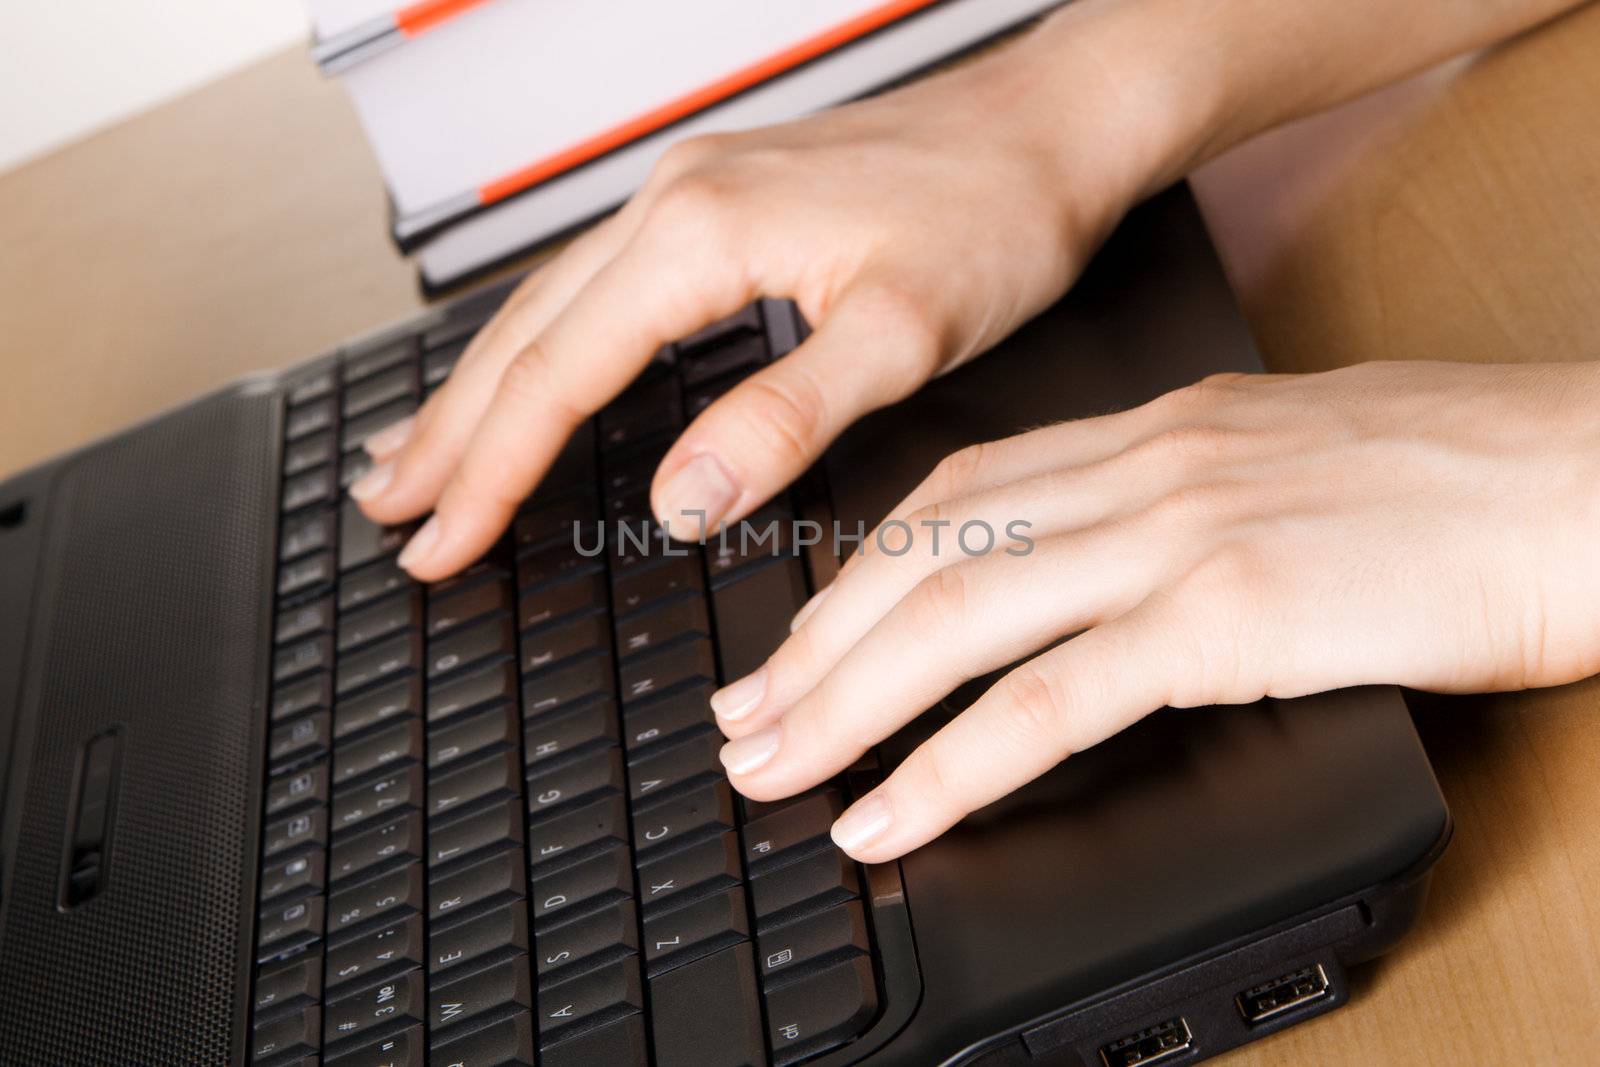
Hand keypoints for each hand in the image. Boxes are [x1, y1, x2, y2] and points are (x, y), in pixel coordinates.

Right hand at [350, 13, 1197, 579]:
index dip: (492, 472)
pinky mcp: (713, 203)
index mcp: (700, 234)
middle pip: (521, 336)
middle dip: (449, 434)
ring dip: (476, 388)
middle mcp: (671, 202)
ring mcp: (685, 194)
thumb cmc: (994, 214)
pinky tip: (524, 375)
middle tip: (392, 512)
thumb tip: (682, 501)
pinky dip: (537, 344)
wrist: (1048, 127)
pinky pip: (590, 283)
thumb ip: (783, 420)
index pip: (558, 377)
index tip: (443, 544)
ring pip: (544, 305)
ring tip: (417, 456)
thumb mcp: (901, 332)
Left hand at [711, 361, 1599, 861]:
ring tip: (773, 771)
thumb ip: (1182, 506)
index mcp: (1153, 429)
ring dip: (843, 703)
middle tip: (742, 720)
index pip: (955, 494)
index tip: (798, 639)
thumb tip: (1108, 576)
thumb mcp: (1288, 467)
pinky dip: (951, 763)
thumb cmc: (1466, 480)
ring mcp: (1178, 533)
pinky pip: (1049, 699)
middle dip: (813, 648)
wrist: (1591, 476)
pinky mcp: (1230, 612)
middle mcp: (1144, 466)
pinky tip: (892, 812)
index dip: (857, 574)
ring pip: (954, 616)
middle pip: (923, 554)